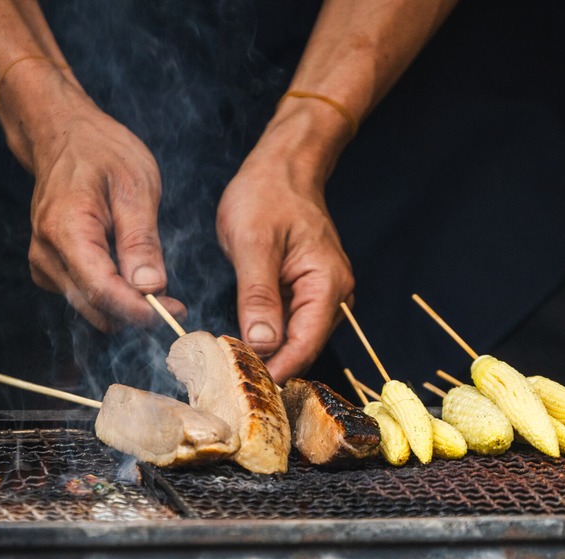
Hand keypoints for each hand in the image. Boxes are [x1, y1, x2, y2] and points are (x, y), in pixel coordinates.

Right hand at [23, 97, 185, 331]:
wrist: (63, 136)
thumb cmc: (100, 152)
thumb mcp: (135, 187)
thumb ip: (141, 241)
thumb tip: (151, 288)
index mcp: (65, 230)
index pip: (102, 291)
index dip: (140, 310)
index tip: (175, 311)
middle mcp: (46, 253)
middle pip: (96, 307)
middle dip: (138, 311)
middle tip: (175, 300)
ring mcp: (43, 264)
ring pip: (92, 308)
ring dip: (126, 305)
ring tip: (153, 279)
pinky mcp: (49, 270)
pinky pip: (85, 298)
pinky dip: (112, 295)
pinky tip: (127, 270)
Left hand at [216, 133, 354, 383]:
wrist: (283, 167)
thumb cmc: (268, 193)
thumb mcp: (254, 242)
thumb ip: (258, 295)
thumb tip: (262, 343)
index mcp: (327, 284)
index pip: (305, 344)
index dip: (277, 370)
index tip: (245, 386)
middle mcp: (334, 295)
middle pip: (303, 348)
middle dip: (271, 367)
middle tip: (230, 382)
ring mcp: (322, 295)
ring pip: (296, 340)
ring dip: (268, 355)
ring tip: (232, 368)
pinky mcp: (306, 292)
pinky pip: (290, 325)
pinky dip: (267, 337)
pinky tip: (242, 344)